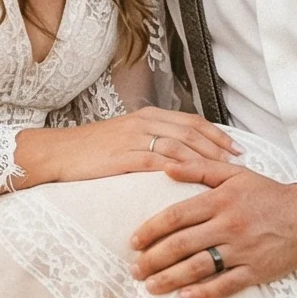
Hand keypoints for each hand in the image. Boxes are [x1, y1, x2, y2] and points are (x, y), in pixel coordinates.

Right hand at [13, 106, 235, 187]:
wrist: (57, 153)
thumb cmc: (90, 150)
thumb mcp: (124, 138)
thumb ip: (151, 141)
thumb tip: (177, 154)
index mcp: (147, 116)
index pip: (192, 122)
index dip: (217, 134)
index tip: (237, 148)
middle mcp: (144, 122)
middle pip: (192, 132)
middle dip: (219, 147)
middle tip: (240, 162)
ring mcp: (134, 138)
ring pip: (179, 146)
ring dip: (205, 160)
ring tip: (224, 174)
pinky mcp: (124, 157)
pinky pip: (158, 162)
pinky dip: (179, 170)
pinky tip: (194, 182)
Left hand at [129, 160, 296, 297]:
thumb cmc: (268, 194)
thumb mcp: (235, 174)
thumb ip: (199, 168)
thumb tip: (166, 167)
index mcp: (221, 200)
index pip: (176, 215)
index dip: (151, 229)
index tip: (133, 241)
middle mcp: (229, 225)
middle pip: (181, 244)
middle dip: (153, 258)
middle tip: (134, 269)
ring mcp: (242, 250)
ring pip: (199, 267)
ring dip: (170, 278)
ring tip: (150, 286)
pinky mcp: (256, 271)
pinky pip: (226, 284)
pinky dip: (204, 293)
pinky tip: (185, 297)